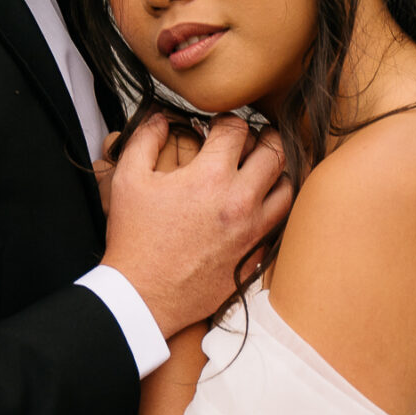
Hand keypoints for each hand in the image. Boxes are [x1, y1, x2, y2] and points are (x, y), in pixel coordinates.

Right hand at [101, 111, 291, 336]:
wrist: (142, 296)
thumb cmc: (134, 240)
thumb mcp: (128, 180)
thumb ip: (146, 140)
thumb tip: (161, 118)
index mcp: (211, 177)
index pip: (237, 129)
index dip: (226, 120)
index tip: (218, 127)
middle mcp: (240, 201)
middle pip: (275, 152)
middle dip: (262, 138)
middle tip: (249, 140)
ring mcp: (252, 232)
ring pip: (287, 189)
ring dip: (275, 174)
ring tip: (259, 171)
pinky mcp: (254, 257)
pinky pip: (278, 225)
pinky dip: (271, 210)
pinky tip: (254, 208)